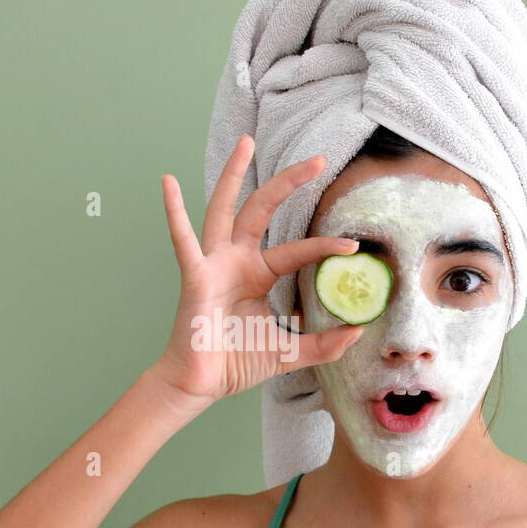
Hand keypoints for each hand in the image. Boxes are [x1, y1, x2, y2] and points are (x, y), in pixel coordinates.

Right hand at [149, 134, 363, 406]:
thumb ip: (322, 344)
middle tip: (318, 159)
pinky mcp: (195, 276)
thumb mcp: (290, 352)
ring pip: (226, 209)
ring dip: (234, 175)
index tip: (353, 247)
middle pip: (264, 210)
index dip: (325, 247)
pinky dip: (174, 211)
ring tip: (246, 142)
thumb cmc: (236, 362)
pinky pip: (183, 241)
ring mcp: (214, 264)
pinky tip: (168, 183)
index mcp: (259, 274)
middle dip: (289, 182)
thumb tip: (357, 332)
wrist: (201, 385)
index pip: (297, 250)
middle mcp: (237, 261)